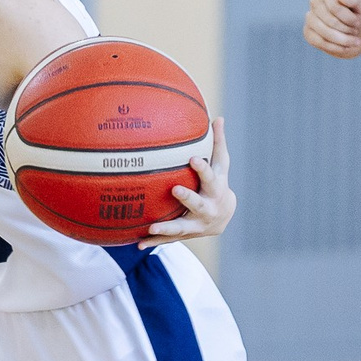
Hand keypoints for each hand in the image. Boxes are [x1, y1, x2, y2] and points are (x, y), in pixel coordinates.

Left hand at [144, 118, 234, 245]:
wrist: (223, 218)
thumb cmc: (218, 183)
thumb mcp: (221, 165)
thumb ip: (217, 142)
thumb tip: (217, 116)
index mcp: (215, 189)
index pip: (210, 176)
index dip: (202, 168)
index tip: (193, 159)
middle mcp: (208, 208)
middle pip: (198, 203)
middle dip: (187, 198)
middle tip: (175, 190)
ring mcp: (197, 224)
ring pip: (182, 227)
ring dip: (167, 228)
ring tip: (151, 228)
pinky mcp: (186, 234)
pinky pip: (168, 240)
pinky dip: (154, 243)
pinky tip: (137, 243)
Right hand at [304, 0, 360, 58]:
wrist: (360, 33)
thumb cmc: (360, 16)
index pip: (333, 5)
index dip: (347, 17)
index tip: (357, 23)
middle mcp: (315, 3)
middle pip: (328, 19)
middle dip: (345, 29)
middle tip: (356, 31)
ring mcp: (310, 18)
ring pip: (323, 31)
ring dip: (342, 39)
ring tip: (354, 41)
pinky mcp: (308, 33)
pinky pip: (319, 42)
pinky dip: (336, 47)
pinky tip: (346, 47)